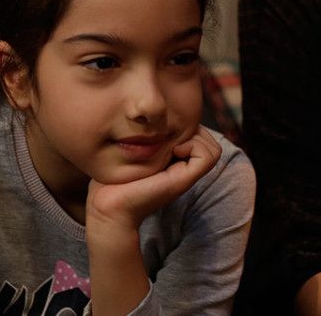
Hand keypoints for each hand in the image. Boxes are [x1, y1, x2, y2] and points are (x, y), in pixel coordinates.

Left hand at [86, 128, 221, 230]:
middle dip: (192, 129)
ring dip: (195, 137)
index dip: (187, 124)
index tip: (165, 127)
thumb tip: (156, 116)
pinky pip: (208, 156)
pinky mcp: (184, 180)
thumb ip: (149, 137)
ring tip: (172, 144)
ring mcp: (186, 176)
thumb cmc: (115, 176)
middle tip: (169, 136)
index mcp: (175, 161)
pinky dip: (195, 146)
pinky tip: (174, 150)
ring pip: (212, 147)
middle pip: (208, 139)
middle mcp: (184, 168)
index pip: (198, 134)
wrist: (108, 204)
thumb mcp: (136, 150)